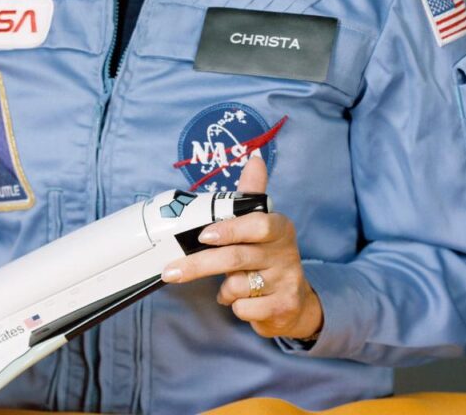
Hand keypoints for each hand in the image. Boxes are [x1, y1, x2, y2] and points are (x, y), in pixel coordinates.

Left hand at [161, 156, 323, 340]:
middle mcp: (286, 253)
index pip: (257, 224)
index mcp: (280, 227)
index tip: (202, 235)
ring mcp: (286, 282)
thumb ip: (252, 193)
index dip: (229, 229)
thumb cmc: (268, 255)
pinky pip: (244, 309)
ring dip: (224, 289)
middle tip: (171, 271)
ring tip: (228, 286)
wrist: (294, 300)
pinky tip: (242, 300)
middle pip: (236, 257)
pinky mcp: (283, 308)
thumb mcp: (262, 224)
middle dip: (199, 265)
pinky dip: (234, 306)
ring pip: (237, 286)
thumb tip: (255, 157)